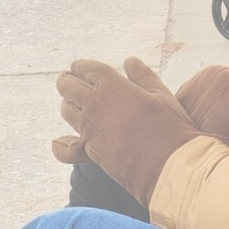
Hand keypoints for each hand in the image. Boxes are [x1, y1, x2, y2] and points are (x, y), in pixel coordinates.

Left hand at [53, 57, 199, 206]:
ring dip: (68, 104)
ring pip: (66, 111)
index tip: (79, 66)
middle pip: (68, 87)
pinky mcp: (90, 151)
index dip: (81, 66)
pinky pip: (66, 149)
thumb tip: (130, 61)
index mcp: (112, 86)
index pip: (86, 69)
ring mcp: (89, 129)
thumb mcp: (161, 94)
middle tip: (69, 80)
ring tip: (72, 103)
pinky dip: (61, 146)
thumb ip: (142, 76)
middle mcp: (94, 105)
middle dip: (67, 81)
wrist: (168, 166)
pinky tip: (58, 142)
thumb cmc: (170, 127)